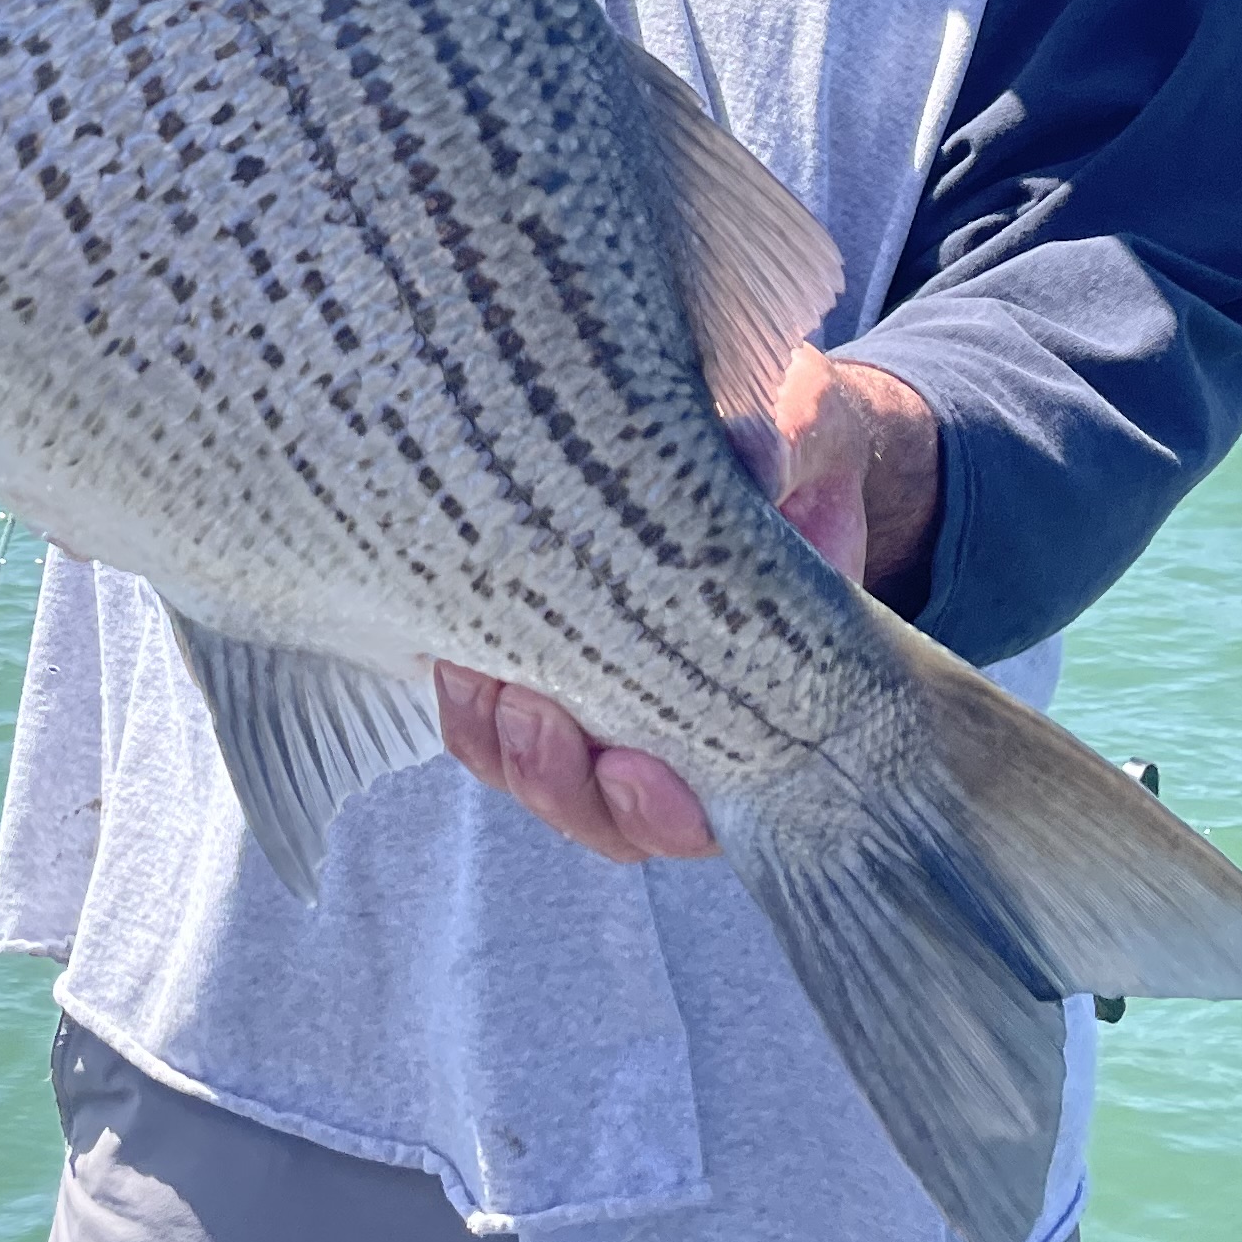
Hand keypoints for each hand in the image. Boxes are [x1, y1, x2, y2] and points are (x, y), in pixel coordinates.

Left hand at [436, 348, 938, 863]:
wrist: (740, 424)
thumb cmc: (783, 443)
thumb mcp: (798, 436)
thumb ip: (784, 451)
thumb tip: (757, 456)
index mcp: (773, 695)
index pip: (719, 801)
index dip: (670, 810)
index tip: (637, 770)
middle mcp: (686, 726)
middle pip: (613, 816)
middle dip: (565, 783)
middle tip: (532, 715)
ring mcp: (607, 704)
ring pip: (543, 778)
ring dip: (503, 749)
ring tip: (477, 682)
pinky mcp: (537, 665)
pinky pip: (492, 723)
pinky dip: (468, 706)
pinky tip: (444, 656)